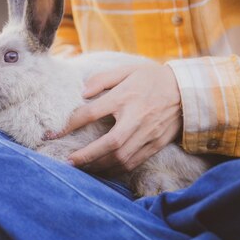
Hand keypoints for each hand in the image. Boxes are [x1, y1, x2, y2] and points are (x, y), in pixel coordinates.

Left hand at [50, 65, 182, 174]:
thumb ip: (102, 79)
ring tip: (82, 168)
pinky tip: (103, 170)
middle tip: (68, 161)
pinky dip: (116, 169)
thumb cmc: (152, 78)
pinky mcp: (155, 144)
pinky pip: (134, 162)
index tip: (52, 133)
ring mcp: (147, 134)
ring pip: (121, 158)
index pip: (91, 113)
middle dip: (86, 156)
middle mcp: (135, 118)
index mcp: (125, 97)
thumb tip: (81, 92)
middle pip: (108, 144)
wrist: (188, 90)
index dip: (69, 125)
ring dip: (99, 166)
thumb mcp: (127, 70)